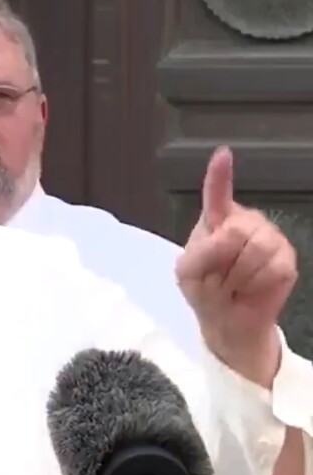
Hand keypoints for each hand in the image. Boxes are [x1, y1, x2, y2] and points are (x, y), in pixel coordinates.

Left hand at [175, 146, 296, 386]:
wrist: (227, 320)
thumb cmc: (204, 290)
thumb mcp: (188, 273)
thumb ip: (201, 252)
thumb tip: (229, 235)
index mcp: (216, 220)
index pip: (217, 193)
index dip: (220, 174)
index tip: (223, 154)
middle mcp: (245, 222)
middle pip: (239, 230)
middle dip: (224, 262)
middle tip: (219, 276)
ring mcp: (269, 237)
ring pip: (258, 249)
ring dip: (240, 275)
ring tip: (234, 283)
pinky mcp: (287, 259)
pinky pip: (275, 268)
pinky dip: (257, 284)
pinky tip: (252, 287)